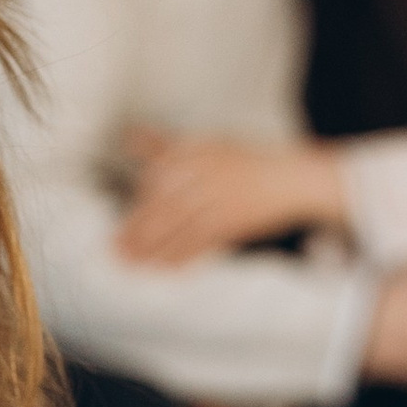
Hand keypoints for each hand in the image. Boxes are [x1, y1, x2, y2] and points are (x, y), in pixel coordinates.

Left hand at [115, 132, 350, 264]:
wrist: (290, 179)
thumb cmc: (244, 162)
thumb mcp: (205, 146)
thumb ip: (164, 147)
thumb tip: (130, 138)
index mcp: (196, 152)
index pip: (158, 178)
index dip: (139, 204)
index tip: (125, 223)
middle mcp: (206, 174)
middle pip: (164, 205)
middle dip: (137, 230)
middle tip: (116, 249)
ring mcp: (220, 199)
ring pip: (179, 227)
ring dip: (152, 249)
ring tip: (132, 263)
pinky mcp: (234, 222)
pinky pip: (202, 242)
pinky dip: (182, 257)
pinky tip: (165, 268)